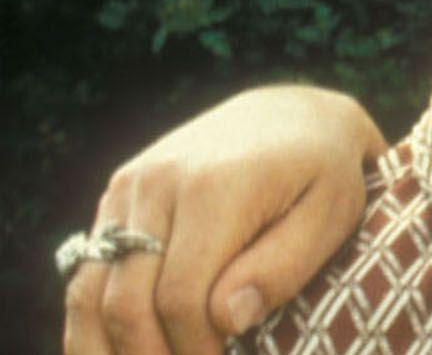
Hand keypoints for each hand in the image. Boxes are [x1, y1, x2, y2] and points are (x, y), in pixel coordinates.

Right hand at [63, 84, 383, 354]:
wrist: (291, 115)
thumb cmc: (322, 175)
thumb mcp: (330, 214)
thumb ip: (282, 267)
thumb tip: (226, 320)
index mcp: (216, 186)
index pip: (180, 297)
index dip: (194, 349)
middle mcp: (159, 181)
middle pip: (126, 301)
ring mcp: (130, 186)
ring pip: (90, 292)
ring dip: (108, 351)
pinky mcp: (116, 194)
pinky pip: (86, 272)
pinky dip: (91, 323)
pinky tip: (116, 354)